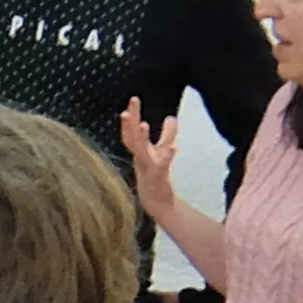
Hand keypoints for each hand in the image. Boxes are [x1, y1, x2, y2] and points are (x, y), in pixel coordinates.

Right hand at [120, 97, 185, 227]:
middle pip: (132, 138)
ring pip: (141, 152)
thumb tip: (171, 117)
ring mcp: (147, 168)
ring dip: (141, 139)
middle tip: (129, 107)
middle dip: (130, 123)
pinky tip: (173, 148)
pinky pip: (161, 166)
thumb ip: (167, 135)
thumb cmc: (156, 177)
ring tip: (143, 125)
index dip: (131, 116)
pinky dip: (166, 156)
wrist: (157, 203)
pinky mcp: (157, 178)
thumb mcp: (162, 152)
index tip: (133, 99)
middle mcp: (140, 158)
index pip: (132, 131)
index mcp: (139, 151)